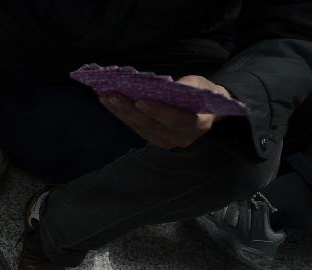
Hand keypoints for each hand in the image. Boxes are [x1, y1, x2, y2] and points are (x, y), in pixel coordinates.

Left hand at [99, 75, 231, 148]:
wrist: (207, 111)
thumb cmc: (204, 94)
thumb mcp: (201, 85)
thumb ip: (185, 86)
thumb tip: (159, 86)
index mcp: (198, 124)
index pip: (175, 120)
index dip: (157, 111)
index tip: (139, 100)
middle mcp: (181, 138)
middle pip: (151, 126)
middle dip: (129, 110)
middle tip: (112, 95)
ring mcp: (166, 142)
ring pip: (139, 128)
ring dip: (120, 113)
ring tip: (105, 97)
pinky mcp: (154, 140)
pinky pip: (136, 128)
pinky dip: (122, 115)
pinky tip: (109, 104)